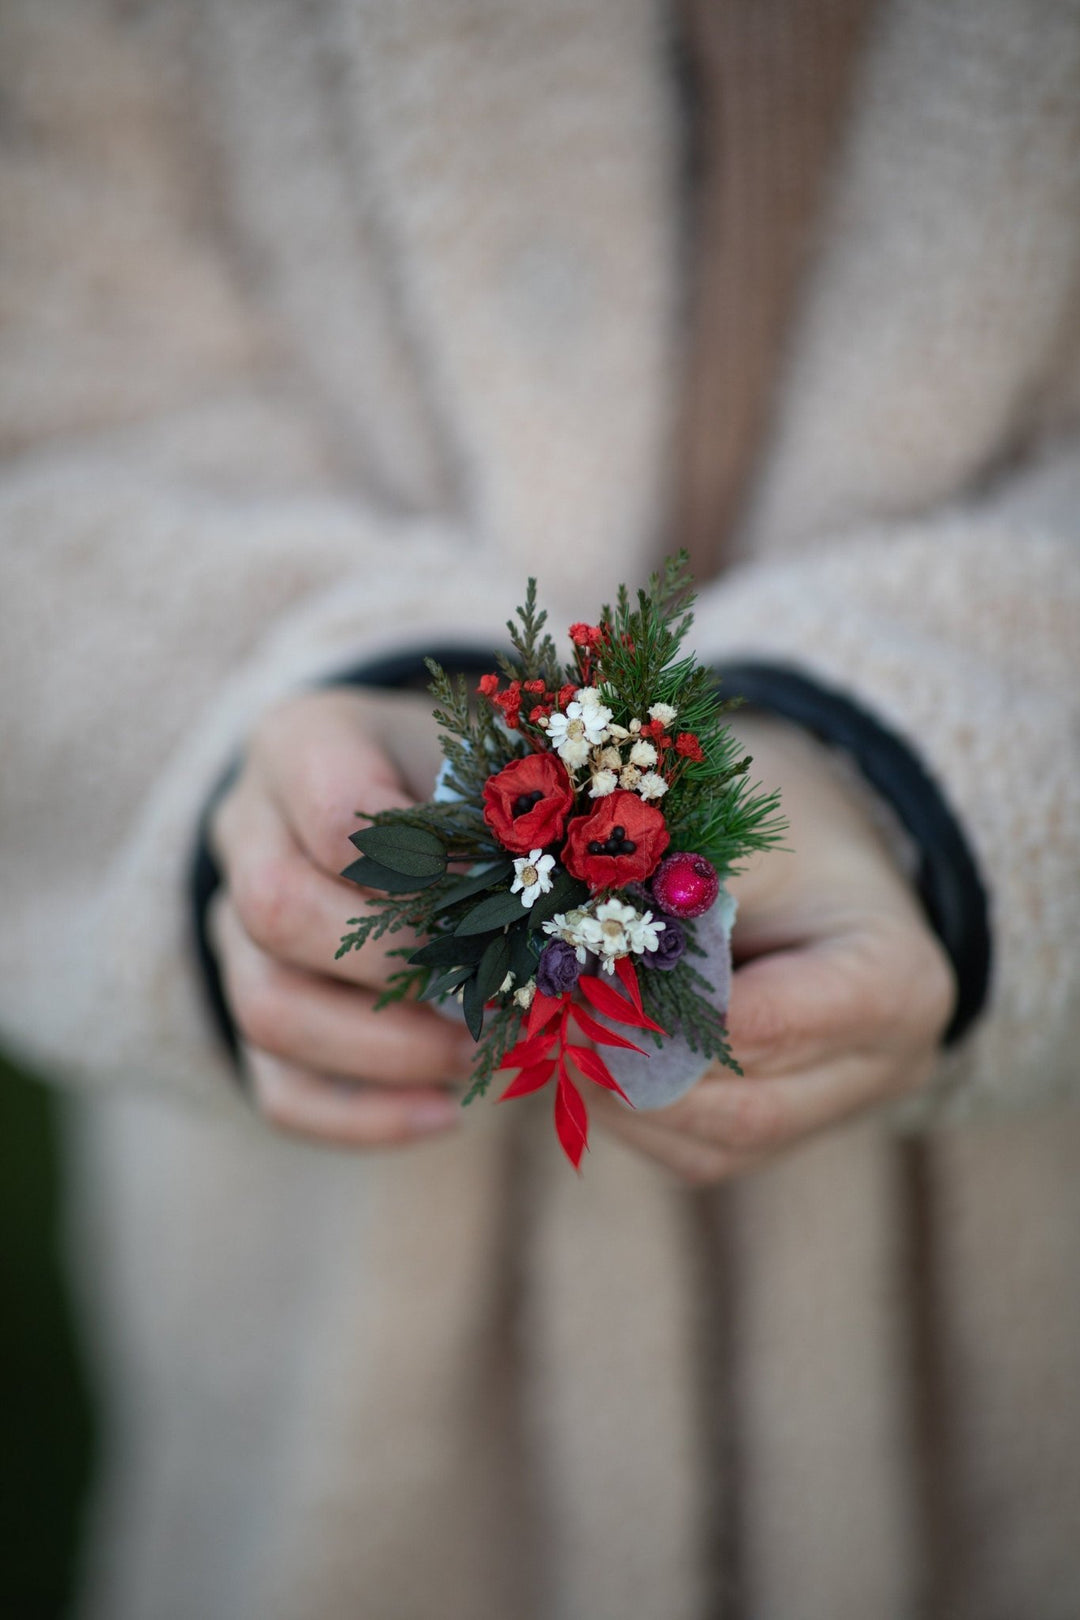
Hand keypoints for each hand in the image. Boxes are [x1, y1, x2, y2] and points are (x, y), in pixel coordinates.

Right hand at [208, 686, 474, 1146]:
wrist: (404, 799)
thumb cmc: (464, 776)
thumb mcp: (488, 757)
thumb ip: (513, 812)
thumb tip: (568, 921)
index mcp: (303, 742)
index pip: (332, 808)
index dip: (422, 869)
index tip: (505, 896)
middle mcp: (247, 830)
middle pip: (275, 910)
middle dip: (399, 965)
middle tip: (494, 991)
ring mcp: (232, 929)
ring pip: (266, 1007)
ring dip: (388, 1049)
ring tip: (481, 1055)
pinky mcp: (248, 1013)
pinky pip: (277, 1088)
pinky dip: (367, 1114)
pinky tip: (447, 1110)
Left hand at [589, 716, 956, 1183]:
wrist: (837, 858)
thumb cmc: (798, 825)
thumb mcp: (752, 826)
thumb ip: (681, 883)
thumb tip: (571, 925)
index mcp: (896, 984)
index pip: (763, 1024)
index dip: (659, 1010)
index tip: (574, 975)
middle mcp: (884, 1067)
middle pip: (741, 1105)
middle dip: (630, 1063)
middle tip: (544, 1013)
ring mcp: (834, 1109)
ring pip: (711, 1143)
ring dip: (617, 1095)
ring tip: (550, 1030)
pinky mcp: (785, 1128)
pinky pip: (694, 1149)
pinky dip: (628, 1109)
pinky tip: (581, 1053)